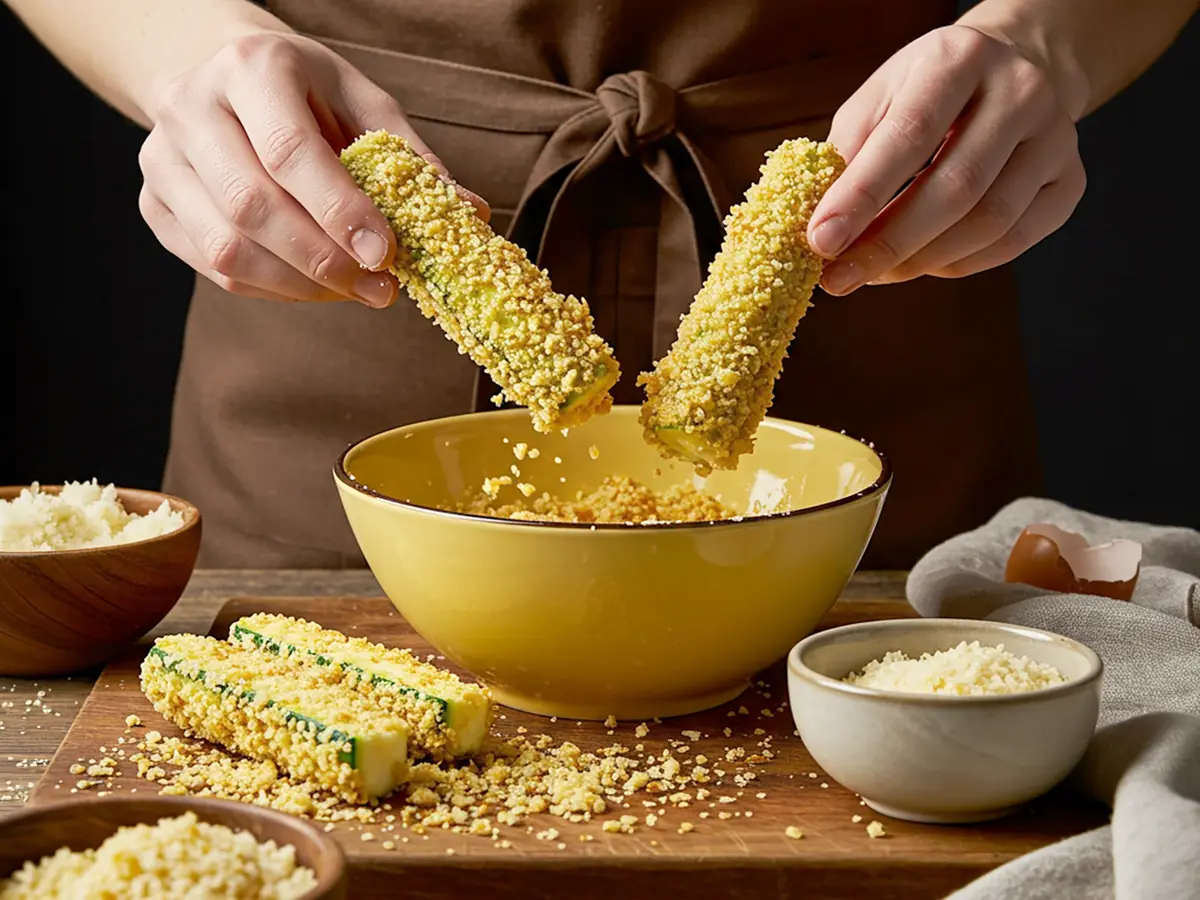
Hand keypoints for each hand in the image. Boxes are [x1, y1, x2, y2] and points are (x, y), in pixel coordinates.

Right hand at [138, 32, 488, 306]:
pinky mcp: (154, 204)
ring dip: (300, 286)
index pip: (288, 151)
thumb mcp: (361, 104)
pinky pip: (212, 269)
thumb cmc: (307, 95)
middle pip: (252, 207)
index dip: (338, 211)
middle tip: (380, 290)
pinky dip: (272, 291)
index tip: (385, 254)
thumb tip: (469, 214)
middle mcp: (191, 107)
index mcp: (251, 68)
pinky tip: (313, 287)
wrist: (225, 82)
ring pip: (226, 249)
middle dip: (324, 261)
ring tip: (353, 291)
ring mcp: (162, 159)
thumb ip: (409, 159)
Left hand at [807, 25, 1085, 294]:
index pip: (909, 135)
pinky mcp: (1070, 180)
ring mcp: (1056, 137)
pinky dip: (959, 264)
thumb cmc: (928, 92)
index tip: (820, 241)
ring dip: (922, 261)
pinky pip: (1014, 240)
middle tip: (840, 279)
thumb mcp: (880, 97)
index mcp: (959, 59)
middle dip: (889, 243)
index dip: (861, 195)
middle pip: (956, 187)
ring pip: (989, 221)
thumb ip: (849, 153)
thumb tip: (820, 226)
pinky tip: (922, 264)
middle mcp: (1019, 91)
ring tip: (875, 273)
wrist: (1014, 70)